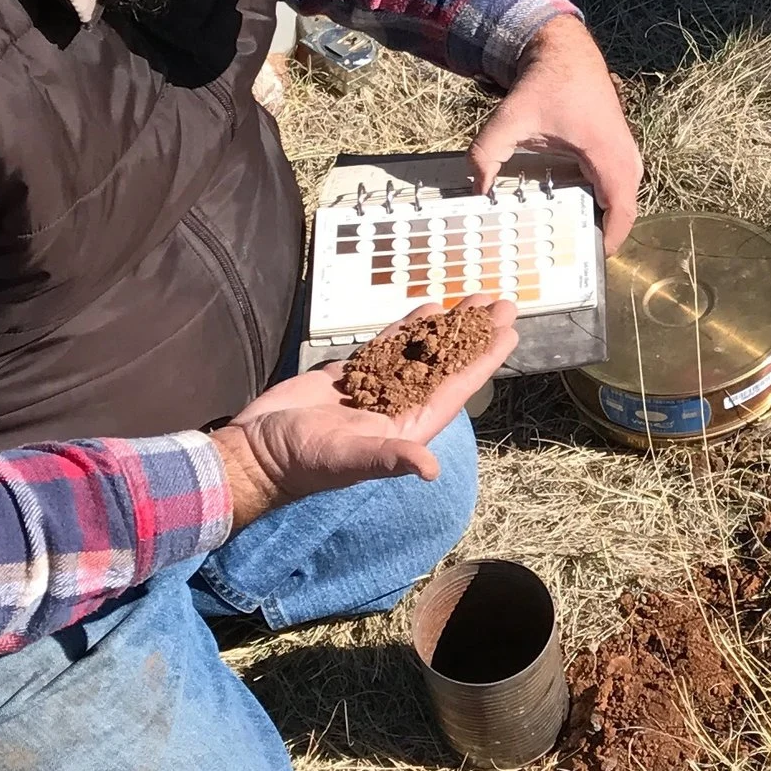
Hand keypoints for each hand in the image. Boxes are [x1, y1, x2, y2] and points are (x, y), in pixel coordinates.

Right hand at [213, 298, 516, 530]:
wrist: (260, 451)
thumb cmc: (304, 461)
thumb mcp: (349, 458)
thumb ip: (389, 458)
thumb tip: (429, 469)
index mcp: (409, 424)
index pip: (459, 386)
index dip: (486, 358)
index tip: (510, 331)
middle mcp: (400, 404)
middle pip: (449, 362)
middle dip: (476, 334)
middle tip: (502, 302)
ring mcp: (378, 387)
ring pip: (424, 350)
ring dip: (450, 327)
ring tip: (474, 300)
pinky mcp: (352, 374)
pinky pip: (391, 346)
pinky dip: (410, 328)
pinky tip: (429, 310)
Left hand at [467, 11, 642, 248]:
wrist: (565, 50)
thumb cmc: (547, 82)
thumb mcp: (511, 117)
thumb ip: (488, 152)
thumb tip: (476, 189)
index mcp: (609, 156)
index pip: (622, 212)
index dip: (610, 242)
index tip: (588, 262)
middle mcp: (626, 158)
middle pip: (623, 211)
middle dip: (602, 236)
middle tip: (571, 256)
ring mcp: (626, 154)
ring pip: (622, 200)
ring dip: (602, 219)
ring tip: (571, 239)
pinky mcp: (618, 150)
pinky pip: (616, 186)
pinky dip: (601, 202)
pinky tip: (573, 210)